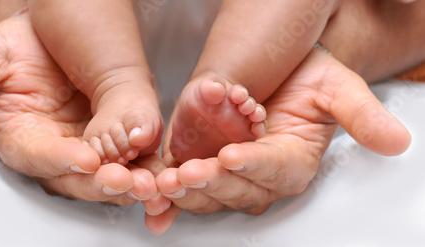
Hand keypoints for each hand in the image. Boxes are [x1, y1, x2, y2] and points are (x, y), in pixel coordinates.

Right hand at [0, 15, 158, 207]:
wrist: (54, 38)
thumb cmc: (21, 49)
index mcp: (25, 136)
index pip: (39, 156)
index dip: (60, 160)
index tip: (84, 159)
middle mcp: (59, 150)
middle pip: (78, 178)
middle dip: (101, 183)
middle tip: (125, 181)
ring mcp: (91, 148)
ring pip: (111, 175)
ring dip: (132, 183)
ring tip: (150, 184)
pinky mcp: (119, 141)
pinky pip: (135, 161)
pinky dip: (149, 169)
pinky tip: (163, 174)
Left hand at [153, 49, 409, 229]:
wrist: (279, 73)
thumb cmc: (309, 82)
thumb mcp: (338, 90)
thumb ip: (360, 115)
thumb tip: (396, 141)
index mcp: (292, 162)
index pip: (274, 170)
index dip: (255, 164)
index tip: (235, 156)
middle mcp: (259, 175)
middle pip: (236, 188)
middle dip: (212, 182)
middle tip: (188, 174)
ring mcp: (229, 172)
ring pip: (207, 193)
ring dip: (185, 191)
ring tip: (163, 184)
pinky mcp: (204, 163)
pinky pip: (186, 185)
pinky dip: (169, 196)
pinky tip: (153, 197)